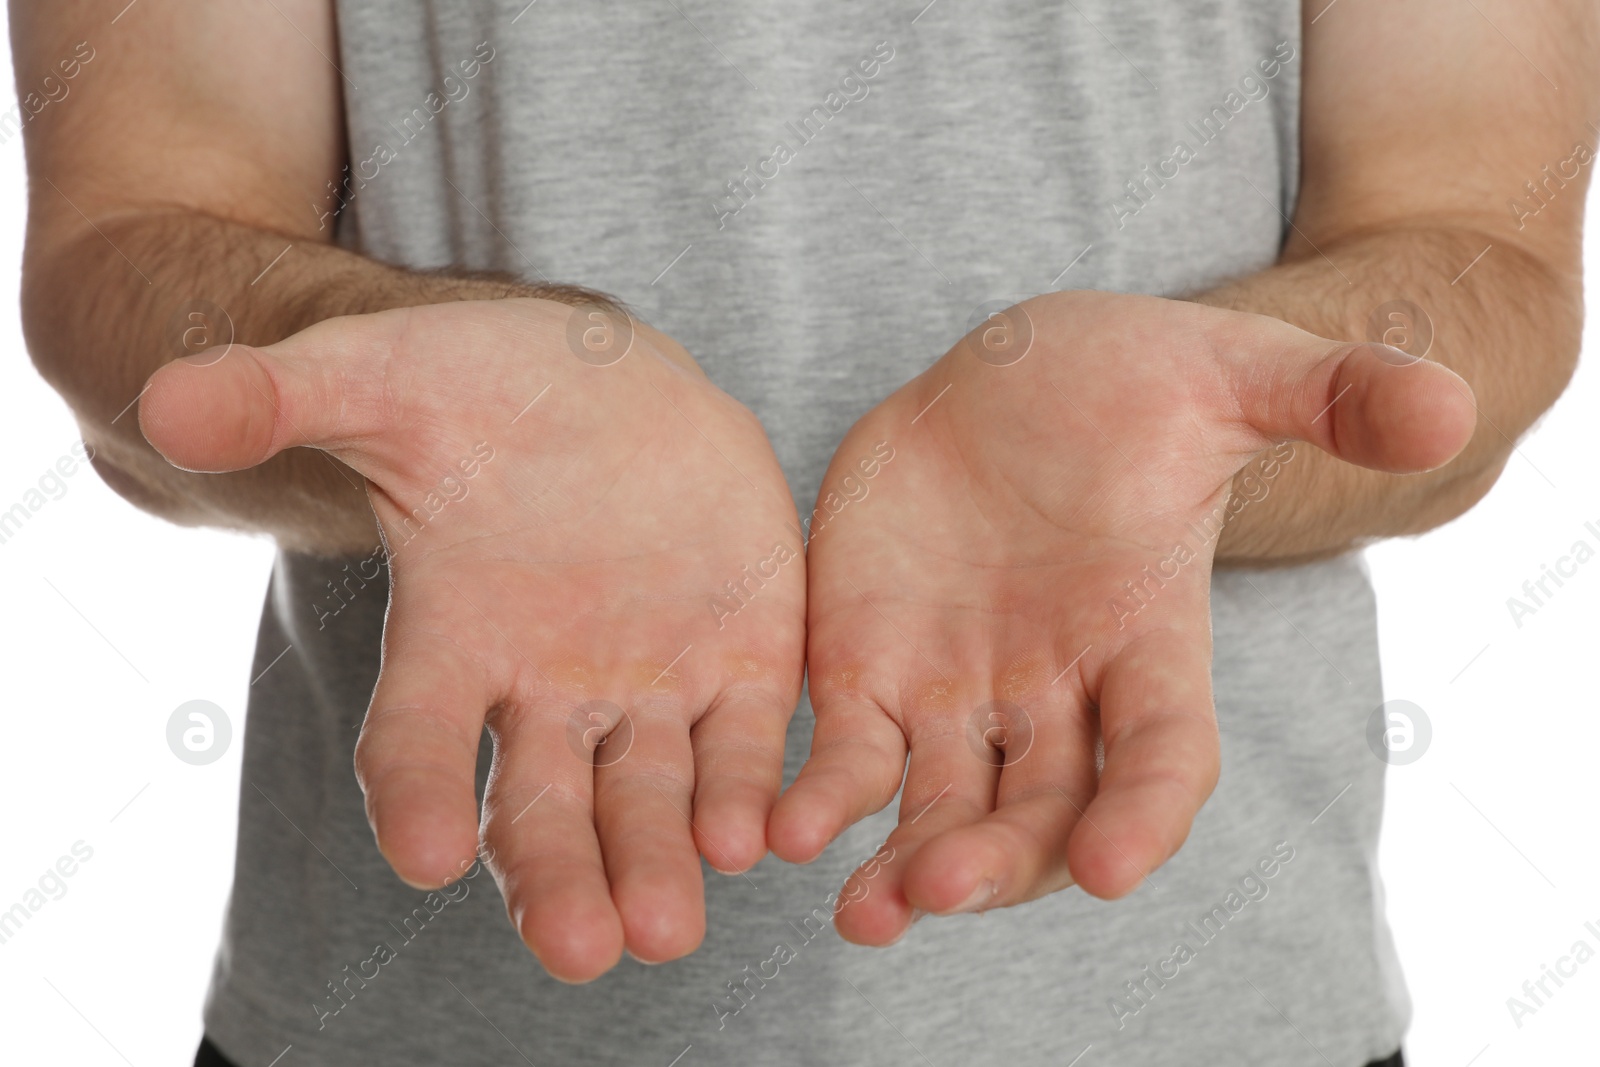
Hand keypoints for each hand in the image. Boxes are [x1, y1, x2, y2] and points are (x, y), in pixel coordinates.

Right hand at [140, 297, 805, 979]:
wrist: (598, 388)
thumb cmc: (468, 390)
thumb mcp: (373, 379)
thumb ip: (277, 397)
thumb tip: (163, 403)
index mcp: (451, 642)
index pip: (415, 740)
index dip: (415, 795)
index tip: (423, 853)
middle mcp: (546, 688)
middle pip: (543, 806)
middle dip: (557, 877)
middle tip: (580, 950)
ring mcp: (649, 680)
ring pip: (651, 793)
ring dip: (660, 861)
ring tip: (668, 927)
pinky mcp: (742, 655)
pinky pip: (746, 734)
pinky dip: (750, 785)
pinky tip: (759, 833)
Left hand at [768, 290, 1474, 943]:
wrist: (1017, 385)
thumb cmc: (1136, 381)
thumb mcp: (1234, 369)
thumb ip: (1333, 395)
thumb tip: (1454, 409)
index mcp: (1147, 638)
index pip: (1164, 754)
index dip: (1147, 813)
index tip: (1116, 869)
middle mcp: (1056, 691)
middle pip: (1042, 810)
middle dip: (1001, 857)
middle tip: (940, 890)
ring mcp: (959, 689)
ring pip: (939, 805)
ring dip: (904, 863)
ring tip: (862, 907)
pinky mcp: (870, 666)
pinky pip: (845, 751)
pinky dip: (815, 794)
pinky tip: (776, 825)